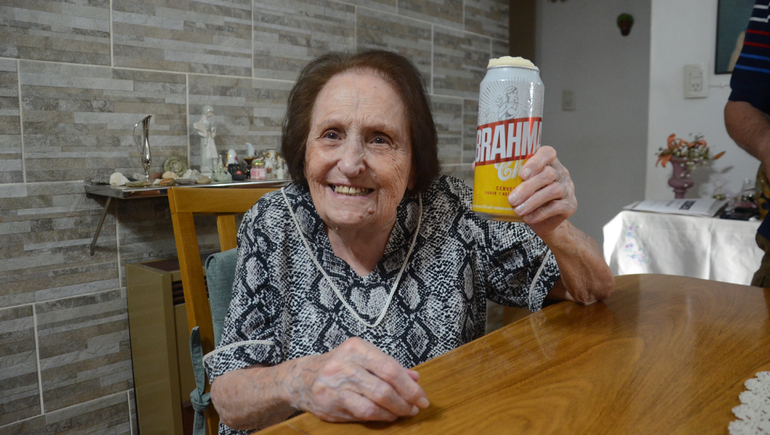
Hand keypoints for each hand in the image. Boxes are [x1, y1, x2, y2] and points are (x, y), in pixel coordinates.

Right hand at [285, 337, 428, 421]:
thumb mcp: (363, 358)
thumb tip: (415, 379)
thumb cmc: (338, 366)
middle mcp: (345, 364)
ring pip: (374, 402)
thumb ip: (388, 367)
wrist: (301, 378)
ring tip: (405, 412)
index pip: (390, 367)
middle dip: (406, 400)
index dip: (410, 386)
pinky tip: (388, 415)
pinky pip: (363, 413)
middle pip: (384, 386)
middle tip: (416, 407)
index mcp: (356, 348)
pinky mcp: (331, 403)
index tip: (422, 396)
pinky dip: (380, 416)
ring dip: (395, 410)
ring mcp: (336, 384)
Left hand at [507, 146, 575, 236]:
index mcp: (548, 162)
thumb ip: (501, 174)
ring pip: (553, 190)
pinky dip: (540, 213)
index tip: (521, 174)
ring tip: (518, 210)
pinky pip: (556, 207)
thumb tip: (477, 165)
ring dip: (533, 201)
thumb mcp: (515, 185)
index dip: (535, 162)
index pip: (547, 153)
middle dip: (527, 187)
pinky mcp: (570, 205)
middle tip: (512, 199)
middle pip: (547, 174)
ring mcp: (567, 188)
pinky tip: (527, 218)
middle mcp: (560, 172)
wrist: (543, 222)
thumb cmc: (527, 198)